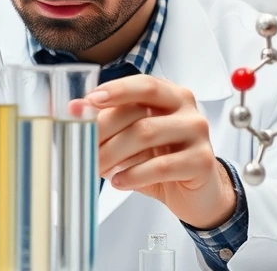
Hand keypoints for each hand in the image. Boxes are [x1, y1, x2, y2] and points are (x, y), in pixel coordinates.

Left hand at [83, 74, 236, 228]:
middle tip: (82, 145)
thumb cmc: (162, 159)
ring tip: (97, 167)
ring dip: (114, 153)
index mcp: (170, 94)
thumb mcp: (133, 136)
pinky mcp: (202, 161)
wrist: (198, 193)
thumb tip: (74, 108)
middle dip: (104, 129)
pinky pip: (162, 166)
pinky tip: (118, 182)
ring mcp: (197, 133)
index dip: (116, 90)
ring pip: (146, 135)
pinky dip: (134, 174)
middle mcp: (186, 108)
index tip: (90, 100)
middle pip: (139, 111)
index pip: (142, 84)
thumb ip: (108, 119)